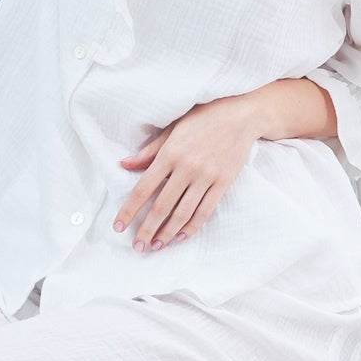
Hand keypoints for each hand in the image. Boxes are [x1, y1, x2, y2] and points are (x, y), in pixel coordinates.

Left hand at [112, 96, 257, 251]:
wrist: (241, 114)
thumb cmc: (204, 117)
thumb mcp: (173, 128)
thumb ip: (149, 150)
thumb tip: (124, 164)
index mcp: (170, 153)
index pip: (143, 189)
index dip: (129, 210)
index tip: (119, 226)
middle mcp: (187, 167)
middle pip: (161, 207)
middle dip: (146, 230)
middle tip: (137, 246)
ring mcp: (206, 177)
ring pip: (183, 213)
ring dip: (167, 233)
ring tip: (156, 245)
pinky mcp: (223, 182)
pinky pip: (205, 210)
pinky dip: (192, 226)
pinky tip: (181, 235)